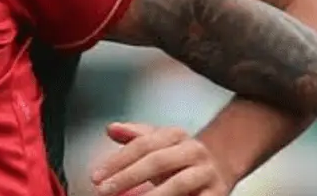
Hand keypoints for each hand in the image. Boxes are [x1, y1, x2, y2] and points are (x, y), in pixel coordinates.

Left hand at [89, 122, 231, 195]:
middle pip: (156, 161)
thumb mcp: (157, 143)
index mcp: (175, 135)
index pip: (141, 145)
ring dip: (153, 195)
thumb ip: (134, 136)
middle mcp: (193, 150)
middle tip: (105, 190)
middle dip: (127, 177)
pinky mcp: (217, 193)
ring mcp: (206, 172)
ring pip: (177, 184)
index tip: (96, 176)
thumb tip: (111, 129)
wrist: (219, 168)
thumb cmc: (179, 159)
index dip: (117, 161)